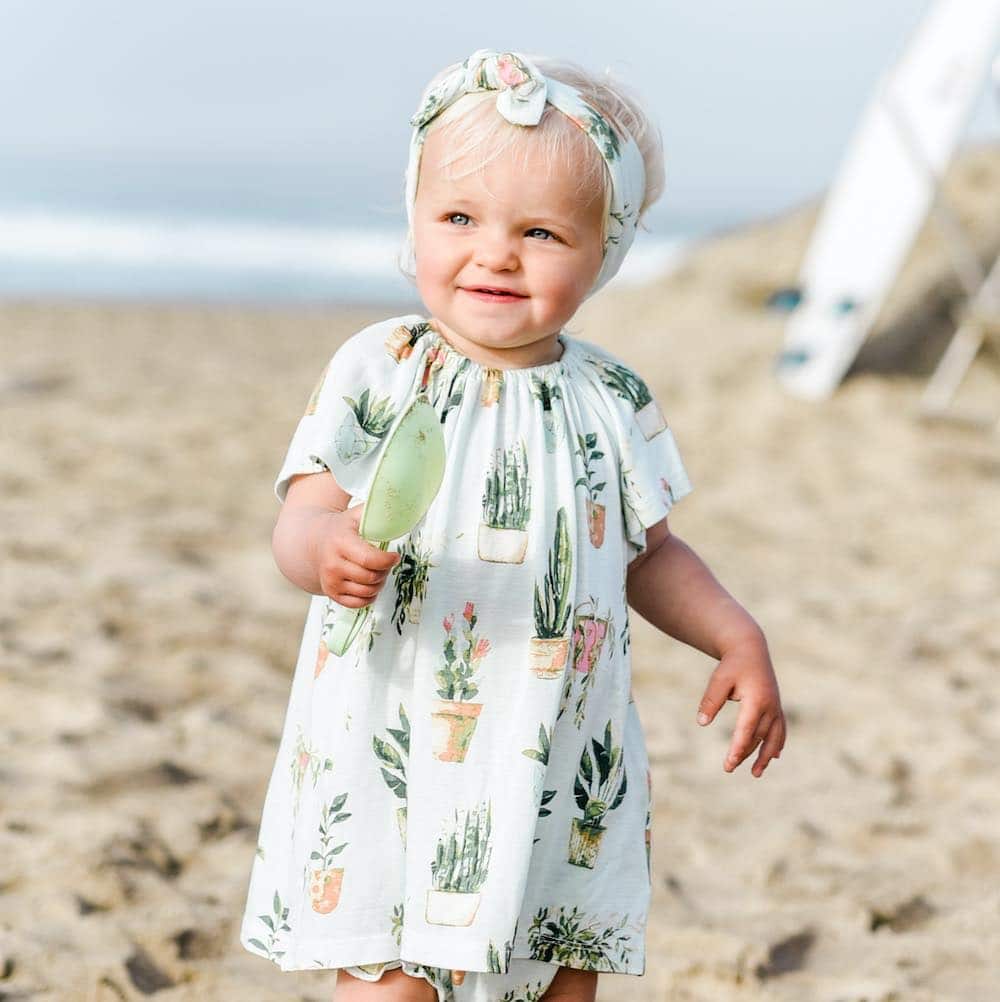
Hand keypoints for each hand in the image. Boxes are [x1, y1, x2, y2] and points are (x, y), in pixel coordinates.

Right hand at [312, 503, 399, 607]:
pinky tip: (369, 583)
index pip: (370, 559)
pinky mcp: (331, 593)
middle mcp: (333, 564)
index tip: (395, 556)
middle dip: (385, 571)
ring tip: (377, 572)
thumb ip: (377, 512)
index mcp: (341, 542)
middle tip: (386, 563)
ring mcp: (330, 581)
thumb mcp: (356, 515)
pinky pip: (359, 603)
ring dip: (379, 584)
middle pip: (371, 577)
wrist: (313, 542)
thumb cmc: (342, 528)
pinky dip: (369, 596)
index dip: (387, 561)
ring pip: (367, 592)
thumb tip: (402, 511)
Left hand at [696, 632, 784, 777]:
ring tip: (756, 773)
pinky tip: (774, 756)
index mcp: (757, 700)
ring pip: (772, 737)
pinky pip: (780, 730)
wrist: (750, 649)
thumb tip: (701, 722)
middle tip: (728, 768)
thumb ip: (710, 700)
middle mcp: (770, 706)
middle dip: (744, 754)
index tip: (730, 762)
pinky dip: (777, 744)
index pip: (747, 730)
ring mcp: (776, 707)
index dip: (738, 747)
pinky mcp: (776, 706)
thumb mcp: (718, 680)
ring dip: (765, 756)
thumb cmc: (732, 665)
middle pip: (758, 737)